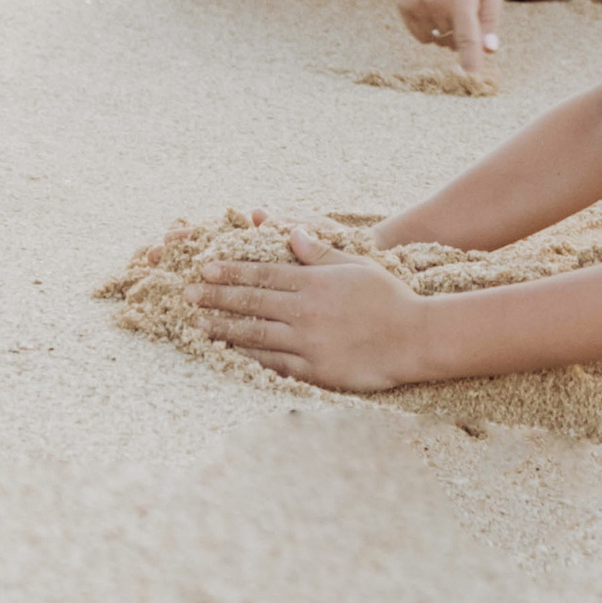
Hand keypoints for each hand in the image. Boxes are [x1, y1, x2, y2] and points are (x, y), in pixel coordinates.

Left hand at [194, 229, 439, 390]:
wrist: (415, 337)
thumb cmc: (389, 298)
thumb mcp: (356, 265)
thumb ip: (319, 252)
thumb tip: (290, 233)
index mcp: (314, 282)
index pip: (262, 273)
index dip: (230, 270)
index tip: (204, 269)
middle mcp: (305, 311)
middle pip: (251, 301)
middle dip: (215, 297)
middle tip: (186, 294)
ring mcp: (308, 342)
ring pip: (254, 334)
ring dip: (221, 328)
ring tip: (196, 324)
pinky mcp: (314, 369)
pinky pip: (273, 364)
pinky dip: (247, 358)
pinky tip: (228, 354)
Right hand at [396, 0, 504, 63]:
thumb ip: (490, 20)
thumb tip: (489, 51)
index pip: (466, 36)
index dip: (470, 59)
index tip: (471, 76)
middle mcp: (434, 1)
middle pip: (453, 41)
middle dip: (463, 33)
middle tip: (467, 4)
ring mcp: (414, 3)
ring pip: (436, 40)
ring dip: (446, 31)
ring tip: (451, 2)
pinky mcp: (403, 4)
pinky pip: (420, 35)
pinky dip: (429, 28)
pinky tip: (435, 4)